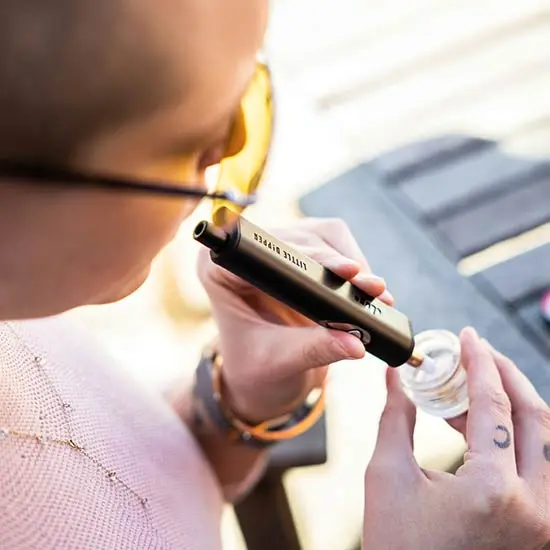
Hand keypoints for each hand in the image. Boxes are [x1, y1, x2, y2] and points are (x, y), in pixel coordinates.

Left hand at [197, 217, 392, 423]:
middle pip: (301, 240)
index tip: (343, 270)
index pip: (267, 253)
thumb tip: (357, 344)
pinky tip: (365, 291)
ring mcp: (276, 248)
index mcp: (222, 271)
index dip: (307, 258)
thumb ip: (314, 350)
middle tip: (371, 287)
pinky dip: (354, 268)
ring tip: (374, 292)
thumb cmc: (255, 369)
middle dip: (338, 265)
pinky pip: (335, 246)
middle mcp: (247, 252)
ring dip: (351, 263)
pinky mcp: (301, 253)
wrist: (260, 375)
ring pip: (323, 236)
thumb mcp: (279, 361)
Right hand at [362, 327, 549, 549]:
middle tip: (480, 352)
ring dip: (514, 404)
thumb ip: (395, 417)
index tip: (468, 337)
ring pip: (545, 440)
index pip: (494, 406)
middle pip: (536, 418)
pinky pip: (539, 464)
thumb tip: (394, 377)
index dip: (479, 363)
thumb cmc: (397, 544)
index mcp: (492, 490)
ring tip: (474, 386)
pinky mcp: (539, 526)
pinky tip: (479, 425)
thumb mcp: (387, 475)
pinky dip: (514, 435)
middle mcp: (533, 506)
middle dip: (507, 375)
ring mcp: (543, 520)